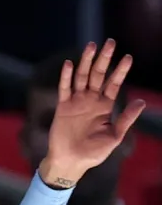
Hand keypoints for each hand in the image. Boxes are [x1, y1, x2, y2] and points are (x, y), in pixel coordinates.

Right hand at [39, 40, 144, 189]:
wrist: (71, 161)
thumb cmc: (94, 152)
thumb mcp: (115, 136)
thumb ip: (126, 118)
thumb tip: (142, 102)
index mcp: (105, 106)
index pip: (114, 84)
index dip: (121, 71)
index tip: (128, 57)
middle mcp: (91, 100)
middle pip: (98, 75)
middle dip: (104, 59)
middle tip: (110, 42)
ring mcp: (76, 102)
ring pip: (82, 77)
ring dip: (86, 62)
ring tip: (91, 46)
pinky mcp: (63, 107)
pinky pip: (64, 89)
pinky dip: (67, 77)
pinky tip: (70, 64)